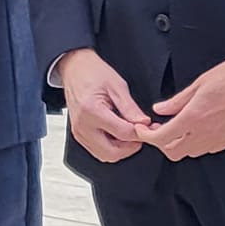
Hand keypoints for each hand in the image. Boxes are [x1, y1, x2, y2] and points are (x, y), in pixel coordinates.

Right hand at [59, 48, 149, 162]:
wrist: (75, 69)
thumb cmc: (93, 73)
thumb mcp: (117, 86)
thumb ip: (130, 108)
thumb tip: (144, 123)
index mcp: (92, 111)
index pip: (122, 133)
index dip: (140, 133)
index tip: (149, 127)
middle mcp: (82, 126)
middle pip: (112, 153)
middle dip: (131, 147)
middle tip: (142, 135)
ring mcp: (78, 133)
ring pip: (105, 156)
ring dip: (121, 149)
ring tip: (131, 134)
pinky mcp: (78, 135)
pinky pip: (97, 150)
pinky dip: (111, 147)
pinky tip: (119, 135)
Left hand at [138, 53, 224, 160]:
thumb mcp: (200, 82)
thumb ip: (177, 100)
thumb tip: (160, 109)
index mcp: (194, 117)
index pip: (161, 138)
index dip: (147, 136)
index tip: (144, 129)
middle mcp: (206, 133)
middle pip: (173, 152)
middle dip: (162, 143)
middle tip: (159, 129)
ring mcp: (221, 139)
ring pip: (191, 153)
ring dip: (180, 144)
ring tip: (179, 127)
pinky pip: (209, 149)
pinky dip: (198, 143)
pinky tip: (199, 128)